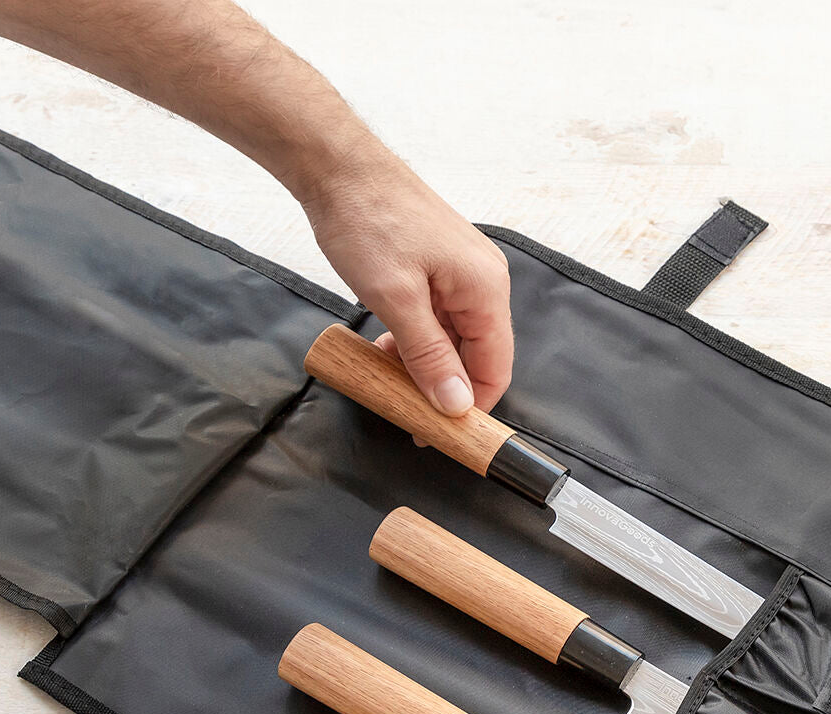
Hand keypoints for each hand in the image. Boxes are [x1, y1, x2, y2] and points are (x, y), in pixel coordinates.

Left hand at [299, 147, 512, 414]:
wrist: (335, 163)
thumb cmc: (367, 219)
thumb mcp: (395, 300)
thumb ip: (429, 357)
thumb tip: (457, 406)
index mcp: (486, 290)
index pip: (495, 370)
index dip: (469, 409)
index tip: (435, 434)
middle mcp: (484, 283)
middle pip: (477, 358)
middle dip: (444, 389)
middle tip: (405, 412)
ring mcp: (462, 274)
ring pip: (455, 342)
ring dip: (425, 366)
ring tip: (388, 379)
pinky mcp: (440, 269)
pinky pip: (439, 321)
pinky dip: (417, 342)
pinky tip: (388, 349)